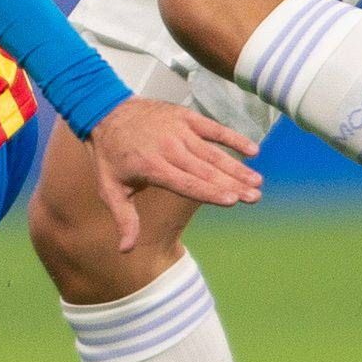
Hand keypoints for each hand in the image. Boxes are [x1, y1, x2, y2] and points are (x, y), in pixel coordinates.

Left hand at [87, 99, 261, 251]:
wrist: (105, 111)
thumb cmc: (110, 156)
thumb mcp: (110, 189)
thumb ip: (124, 218)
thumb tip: (126, 250)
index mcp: (151, 166)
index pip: (185, 183)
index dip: (209, 192)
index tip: (232, 200)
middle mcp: (168, 147)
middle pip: (205, 170)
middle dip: (232, 183)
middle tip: (254, 197)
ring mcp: (178, 130)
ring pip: (212, 152)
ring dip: (237, 166)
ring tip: (257, 181)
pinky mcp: (184, 116)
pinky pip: (212, 128)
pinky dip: (232, 137)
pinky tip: (252, 150)